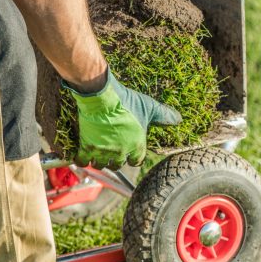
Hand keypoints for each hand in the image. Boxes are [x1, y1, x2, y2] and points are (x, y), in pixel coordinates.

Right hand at [64, 69, 181, 169]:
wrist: (101, 96)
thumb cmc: (127, 101)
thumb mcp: (149, 107)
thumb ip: (164, 116)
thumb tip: (178, 120)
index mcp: (137, 145)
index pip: (137, 161)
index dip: (133, 157)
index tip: (129, 152)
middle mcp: (121, 152)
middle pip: (117, 165)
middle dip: (115, 159)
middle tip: (112, 151)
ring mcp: (103, 151)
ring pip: (100, 165)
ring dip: (99, 160)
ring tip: (99, 152)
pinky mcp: (87, 147)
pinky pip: (82, 161)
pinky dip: (82, 159)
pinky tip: (83, 154)